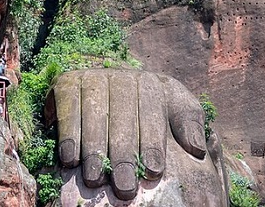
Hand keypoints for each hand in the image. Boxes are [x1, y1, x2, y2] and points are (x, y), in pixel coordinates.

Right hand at [49, 68, 225, 203]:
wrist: (101, 90)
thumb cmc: (144, 110)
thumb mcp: (173, 110)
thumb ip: (188, 124)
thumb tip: (197, 148)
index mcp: (150, 83)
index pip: (152, 113)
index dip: (153, 143)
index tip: (154, 171)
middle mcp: (121, 77)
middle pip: (123, 118)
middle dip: (124, 156)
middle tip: (125, 187)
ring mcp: (92, 77)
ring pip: (94, 116)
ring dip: (94, 150)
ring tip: (96, 179)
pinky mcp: (67, 82)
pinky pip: (68, 108)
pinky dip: (69, 134)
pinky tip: (70, 160)